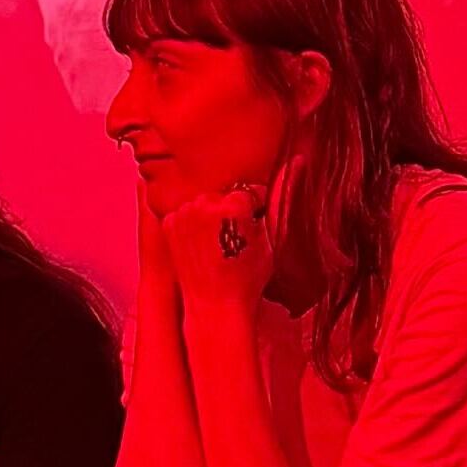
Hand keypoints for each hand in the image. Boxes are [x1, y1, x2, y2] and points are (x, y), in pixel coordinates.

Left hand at [144, 167, 278, 313]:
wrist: (215, 305)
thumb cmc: (247, 278)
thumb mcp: (272, 239)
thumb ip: (281, 198)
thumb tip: (297, 160)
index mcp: (234, 205)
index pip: (249, 192)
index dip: (254, 210)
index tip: (253, 227)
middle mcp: (205, 204)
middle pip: (224, 195)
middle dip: (230, 210)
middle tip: (234, 237)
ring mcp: (184, 214)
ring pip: (203, 202)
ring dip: (210, 215)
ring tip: (217, 242)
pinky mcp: (169, 225)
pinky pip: (184, 213)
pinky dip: (191, 223)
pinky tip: (201, 244)